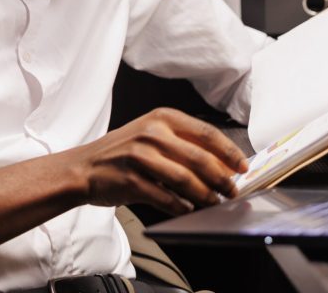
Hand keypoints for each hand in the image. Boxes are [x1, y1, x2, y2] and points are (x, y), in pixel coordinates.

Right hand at [70, 108, 248, 215]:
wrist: (84, 167)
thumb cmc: (123, 152)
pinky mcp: (131, 179)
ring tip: (215, 203)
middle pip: (199, 158)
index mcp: (162, 117)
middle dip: (222, 178)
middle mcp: (152, 133)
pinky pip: (165, 197)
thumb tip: (222, 164)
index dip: (229, 151)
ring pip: (185, 179)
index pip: (206, 133)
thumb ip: (182, 144)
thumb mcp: (151, 135)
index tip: (243, 166)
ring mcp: (140, 156)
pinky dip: (181, 206)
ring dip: (205, 195)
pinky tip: (189, 210)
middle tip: (233, 191)